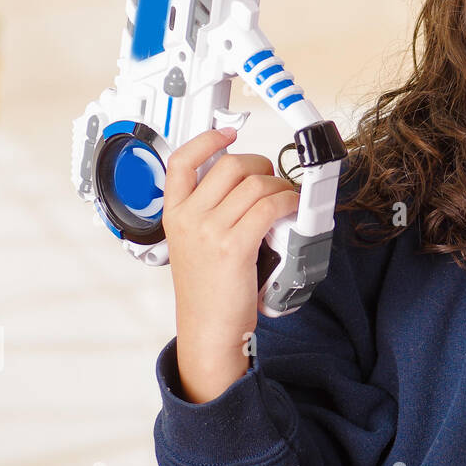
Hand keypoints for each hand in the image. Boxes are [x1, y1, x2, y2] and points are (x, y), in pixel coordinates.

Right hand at [161, 127, 299, 401]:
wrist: (208, 331)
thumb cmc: (207, 291)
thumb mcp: (194, 245)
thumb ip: (210, 214)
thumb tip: (248, 187)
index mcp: (174, 215)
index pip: (181, 163)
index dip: (206, 140)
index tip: (227, 133)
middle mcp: (188, 218)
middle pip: (229, 165)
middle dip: (259, 166)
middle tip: (272, 180)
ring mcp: (208, 232)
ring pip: (254, 184)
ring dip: (279, 186)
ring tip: (286, 200)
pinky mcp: (233, 246)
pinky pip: (269, 207)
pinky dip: (287, 202)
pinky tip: (292, 210)